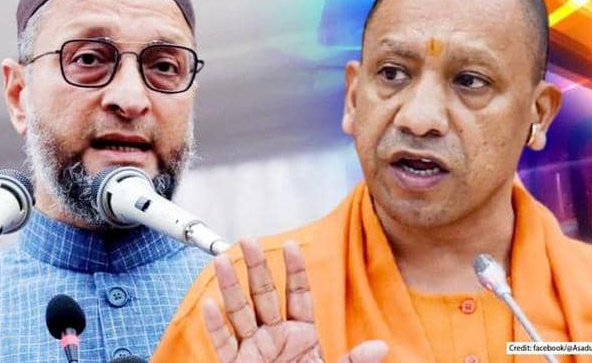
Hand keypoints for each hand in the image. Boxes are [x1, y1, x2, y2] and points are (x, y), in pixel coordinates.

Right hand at [202, 239, 386, 362]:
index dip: (294, 269)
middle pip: (264, 294)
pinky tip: (211, 305)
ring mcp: (254, 349)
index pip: (298, 294)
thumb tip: (381, 347)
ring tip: (222, 260)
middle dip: (256, 267)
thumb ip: (353, 362)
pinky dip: (216, 326)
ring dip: (230, 287)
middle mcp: (275, 336)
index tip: (291, 244)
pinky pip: (225, 344)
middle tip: (248, 240)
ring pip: (240, 312)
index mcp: (301, 335)